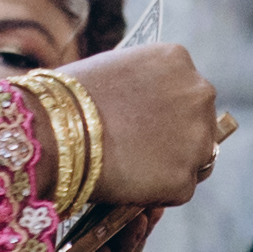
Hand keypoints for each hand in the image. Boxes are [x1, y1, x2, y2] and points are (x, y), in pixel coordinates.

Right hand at [59, 43, 224, 207]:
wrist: (52, 132)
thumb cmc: (68, 99)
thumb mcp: (113, 69)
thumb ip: (144, 84)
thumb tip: (151, 102)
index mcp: (178, 60)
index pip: (186, 88)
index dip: (165, 109)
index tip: (144, 121)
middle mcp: (199, 94)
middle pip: (200, 122)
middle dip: (177, 136)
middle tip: (140, 148)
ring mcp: (197, 138)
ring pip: (195, 158)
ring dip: (171, 164)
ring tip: (132, 165)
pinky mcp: (185, 179)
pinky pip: (179, 189)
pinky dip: (158, 192)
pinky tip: (129, 182)